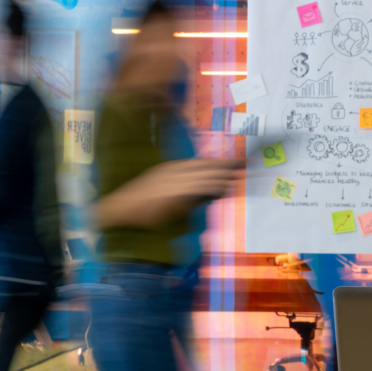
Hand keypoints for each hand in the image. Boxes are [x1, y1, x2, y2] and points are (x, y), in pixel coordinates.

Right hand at [97, 158, 246, 227]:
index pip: (205, 163)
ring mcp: (173, 180)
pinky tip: (224, 186)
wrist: (120, 209)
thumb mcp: (172, 196)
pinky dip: (211, 186)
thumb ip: (193, 194)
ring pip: (205, 175)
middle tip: (250, 163)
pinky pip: (196, 187)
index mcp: (175, 169)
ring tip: (242, 175)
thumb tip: (216, 193)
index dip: (225, 162)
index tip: (243, 161)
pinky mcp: (172, 192)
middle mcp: (175, 171)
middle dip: (230, 165)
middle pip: (209, 165)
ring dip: (224, 176)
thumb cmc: (145, 206)